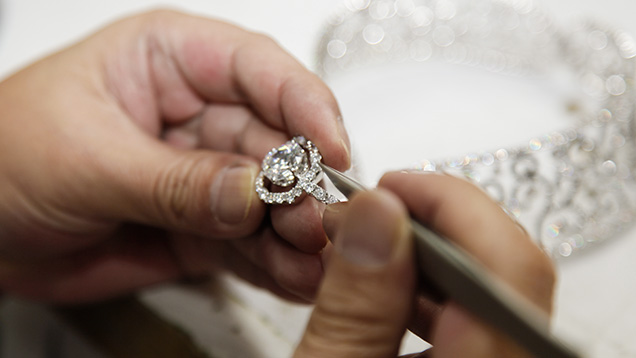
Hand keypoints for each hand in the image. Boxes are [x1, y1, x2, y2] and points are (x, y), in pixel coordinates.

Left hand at [0, 10, 349, 302]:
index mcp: (173, 61)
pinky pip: (249, 245)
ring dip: (295, 233)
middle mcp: (200, 115)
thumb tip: (250, 194)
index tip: (331, 150)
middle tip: (320, 223)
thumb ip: (174, 181)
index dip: (305, 106)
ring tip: (313, 263)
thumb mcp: (86, 159)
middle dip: (303, 184)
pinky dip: (274, 265)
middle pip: (277, 143)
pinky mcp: (202, 229)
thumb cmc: (2, 155)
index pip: (260, 71)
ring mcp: (205, 177)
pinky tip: (295, 279)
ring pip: (270, 202)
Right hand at [295, 172, 554, 356]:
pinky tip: (388, 286)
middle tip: (374, 210)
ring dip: (431, 252)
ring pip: (493, 289)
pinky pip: (479, 316)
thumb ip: (353, 308)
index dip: (452, 204)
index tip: (390, 188)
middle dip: (437, 221)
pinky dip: (434, 289)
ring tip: (371, 241)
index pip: (508, 263)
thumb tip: (375, 215)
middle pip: (509, 268)